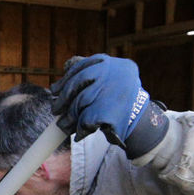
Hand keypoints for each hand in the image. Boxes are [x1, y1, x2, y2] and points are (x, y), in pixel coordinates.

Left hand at [50, 55, 167, 156]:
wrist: (139, 119)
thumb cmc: (119, 99)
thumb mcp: (109, 78)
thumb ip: (90, 71)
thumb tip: (66, 66)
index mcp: (109, 63)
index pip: (81, 66)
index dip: (65, 79)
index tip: (54, 90)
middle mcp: (111, 73)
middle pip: (78, 82)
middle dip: (64, 97)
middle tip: (56, 109)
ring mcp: (110, 92)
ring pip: (80, 101)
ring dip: (70, 115)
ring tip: (64, 123)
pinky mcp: (106, 112)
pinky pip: (85, 119)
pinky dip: (80, 126)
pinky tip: (79, 131)